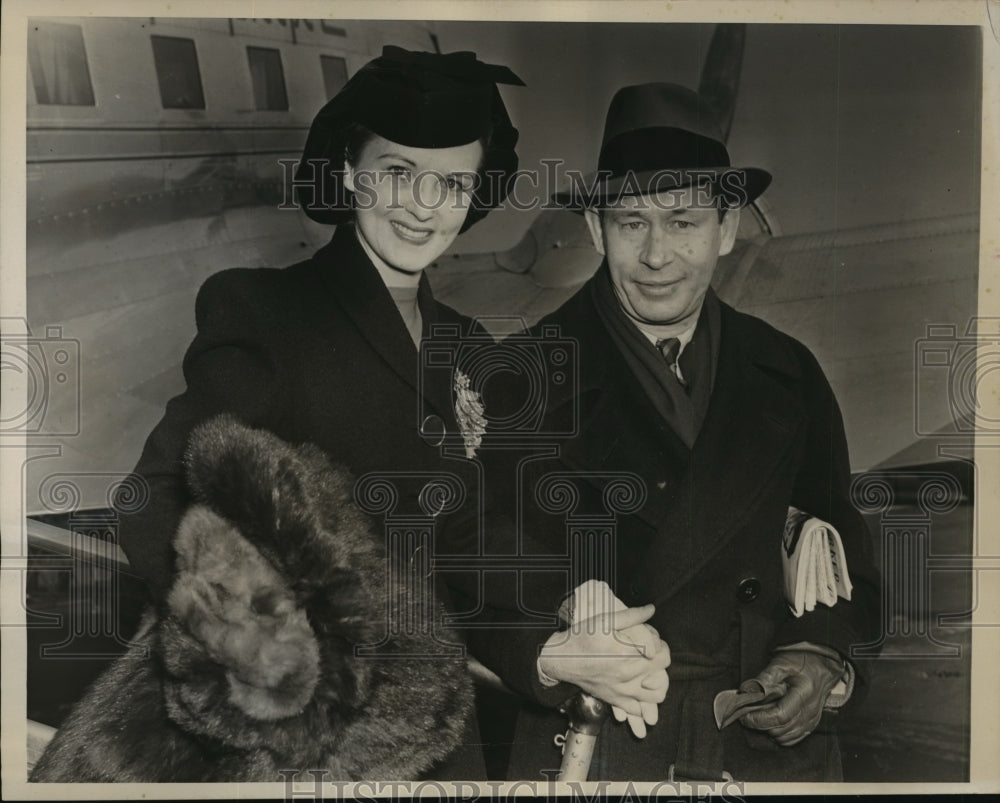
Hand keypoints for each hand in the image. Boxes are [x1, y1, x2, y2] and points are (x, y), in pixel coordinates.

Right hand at [539, 604, 669, 736]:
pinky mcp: (615, 700)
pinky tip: (639, 688)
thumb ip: (631, 615)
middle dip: (660, 658)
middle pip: (661, 670)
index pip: (660, 651)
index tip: (651, 638)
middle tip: (651, 651)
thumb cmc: (582, 637)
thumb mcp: (605, 620)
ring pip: (656, 694)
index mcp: (627, 653)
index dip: (659, 642)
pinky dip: (644, 701)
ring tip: (651, 671)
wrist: (561, 659)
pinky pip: (638, 708)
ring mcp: (622, 690)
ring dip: (658, 682)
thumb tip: (651, 609)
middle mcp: (627, 674)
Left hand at [740, 650, 844, 744]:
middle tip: (747, 715)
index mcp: (804, 693)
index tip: (745, 716)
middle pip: (781, 729)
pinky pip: (793, 738)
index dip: (760, 719)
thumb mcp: (781, 663)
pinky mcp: (811, 725)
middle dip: (761, 725)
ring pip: (785, 737)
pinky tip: (771, 723)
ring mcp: (812, 720)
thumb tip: (747, 691)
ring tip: (758, 717)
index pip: (779, 716)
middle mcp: (810, 711)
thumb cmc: (801, 662)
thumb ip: (764, 678)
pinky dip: (779, 734)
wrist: (821, 665)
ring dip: (769, 730)